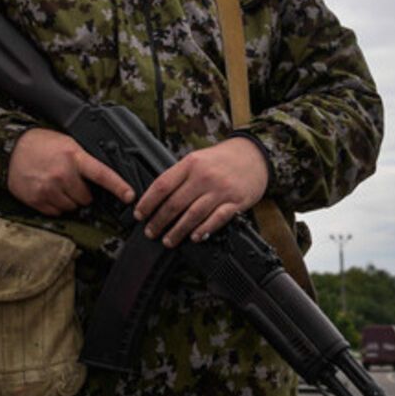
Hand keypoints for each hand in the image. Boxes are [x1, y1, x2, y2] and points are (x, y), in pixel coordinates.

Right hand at [8, 128, 135, 215]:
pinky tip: (48, 191)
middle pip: (86, 198)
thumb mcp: (67, 143)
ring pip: (72, 207)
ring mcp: (48, 188)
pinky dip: (55, 205)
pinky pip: (56, 212)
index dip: (118, 186)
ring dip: (68, 200)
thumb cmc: (42, 144)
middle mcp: (62, 174)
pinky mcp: (37, 199)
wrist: (12, 149)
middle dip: (82, 192)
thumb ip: (83, 159)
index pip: (101, 174)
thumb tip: (102, 178)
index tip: (130, 196)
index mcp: (73, 156)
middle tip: (71, 180)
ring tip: (57, 184)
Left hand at [133, 137, 267, 246]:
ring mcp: (221, 189)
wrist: (255, 155)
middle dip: (159, 221)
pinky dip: (204, 230)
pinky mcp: (236, 201)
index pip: (162, 185)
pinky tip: (195, 238)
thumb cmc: (222, 159)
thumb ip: (180, 176)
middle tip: (150, 232)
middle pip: (175, 203)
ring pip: (193, 214)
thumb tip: (156, 198)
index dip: (148, 202)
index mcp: (191, 163)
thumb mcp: (198, 159)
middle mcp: (204, 176)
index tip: (139, 214)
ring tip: (168, 240)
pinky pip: (217, 219)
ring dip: (178, 230)